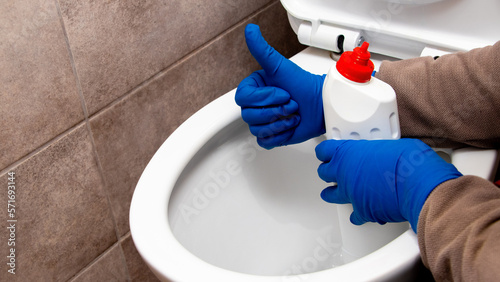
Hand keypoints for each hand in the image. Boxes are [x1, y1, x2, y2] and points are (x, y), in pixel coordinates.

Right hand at [235, 24, 324, 148]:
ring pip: (257, 129)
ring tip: (292, 114)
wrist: (321, 104)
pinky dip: (280, 135)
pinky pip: (265, 141)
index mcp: (254, 88)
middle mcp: (256, 105)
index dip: (263, 98)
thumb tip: (250, 30)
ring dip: (279, 122)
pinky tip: (290, 125)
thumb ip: (262, 49)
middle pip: (249, 115)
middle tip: (290, 103)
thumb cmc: (303, 85)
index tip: (281, 92)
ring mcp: (263, 121)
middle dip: (275, 111)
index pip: (244, 98)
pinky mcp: (271, 135)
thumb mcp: (280, 65)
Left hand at [315, 139, 461, 231]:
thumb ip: (375, 152)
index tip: (325, 153)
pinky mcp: (362, 211)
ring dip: (332, 193)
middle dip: (328, 172)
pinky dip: (356, 215)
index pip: (324, 150)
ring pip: (330, 195)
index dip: (324, 152)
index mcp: (349, 153)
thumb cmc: (410, 161)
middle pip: (324, 173)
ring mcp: (351, 193)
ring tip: (333, 192)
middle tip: (332, 172)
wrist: (419, 185)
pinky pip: (353, 215)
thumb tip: (380, 155)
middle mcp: (344, 173)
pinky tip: (359, 213)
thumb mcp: (390, 145)